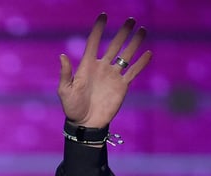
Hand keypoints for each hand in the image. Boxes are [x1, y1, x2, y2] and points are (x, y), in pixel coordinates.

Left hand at [58, 13, 150, 128]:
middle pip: (114, 45)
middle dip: (122, 33)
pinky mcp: (122, 86)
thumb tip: (62, 56)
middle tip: (131, 20)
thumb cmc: (72, 108)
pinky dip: (141, 63)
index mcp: (87, 66)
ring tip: (142, 30)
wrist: (85, 123)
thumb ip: (65, 73)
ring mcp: (113, 76)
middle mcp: (102, 67)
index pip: (93, 42)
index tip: (104, 16)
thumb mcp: (65, 90)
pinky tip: (148, 53)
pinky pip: (133, 72)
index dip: (98, 29)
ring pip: (126, 55)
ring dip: (134, 43)